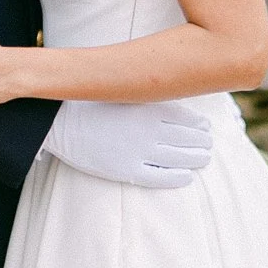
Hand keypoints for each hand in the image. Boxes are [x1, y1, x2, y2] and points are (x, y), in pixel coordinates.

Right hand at [45, 97, 215, 190]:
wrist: (59, 122)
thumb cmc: (91, 103)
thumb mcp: (123, 91)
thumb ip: (147, 94)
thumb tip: (172, 89)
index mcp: (148, 108)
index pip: (187, 118)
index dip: (200, 124)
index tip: (205, 126)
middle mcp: (148, 130)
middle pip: (188, 138)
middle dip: (201, 141)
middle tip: (208, 143)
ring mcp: (139, 151)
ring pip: (180, 158)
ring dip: (196, 158)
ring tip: (203, 157)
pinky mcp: (127, 170)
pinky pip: (161, 177)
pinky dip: (178, 177)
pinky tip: (187, 176)